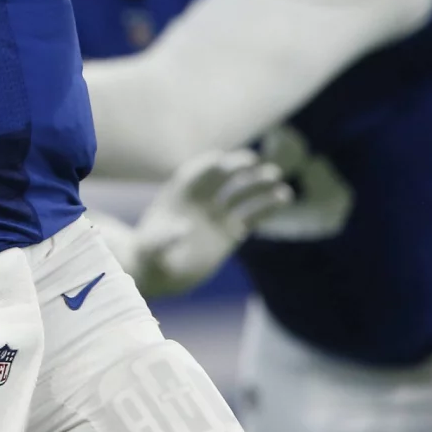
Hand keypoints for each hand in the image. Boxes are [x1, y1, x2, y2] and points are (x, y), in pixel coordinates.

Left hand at [129, 148, 292, 296]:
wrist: (158, 272)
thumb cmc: (149, 257)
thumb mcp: (151, 249)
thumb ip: (162, 239)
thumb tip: (182, 228)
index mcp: (177, 197)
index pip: (193, 176)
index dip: (205, 167)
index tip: (220, 159)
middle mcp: (199, 201)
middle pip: (220, 179)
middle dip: (234, 168)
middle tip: (252, 160)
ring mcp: (216, 215)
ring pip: (239, 194)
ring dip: (257, 184)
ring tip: (276, 176)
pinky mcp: (229, 232)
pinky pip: (251, 216)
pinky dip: (266, 207)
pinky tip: (283, 197)